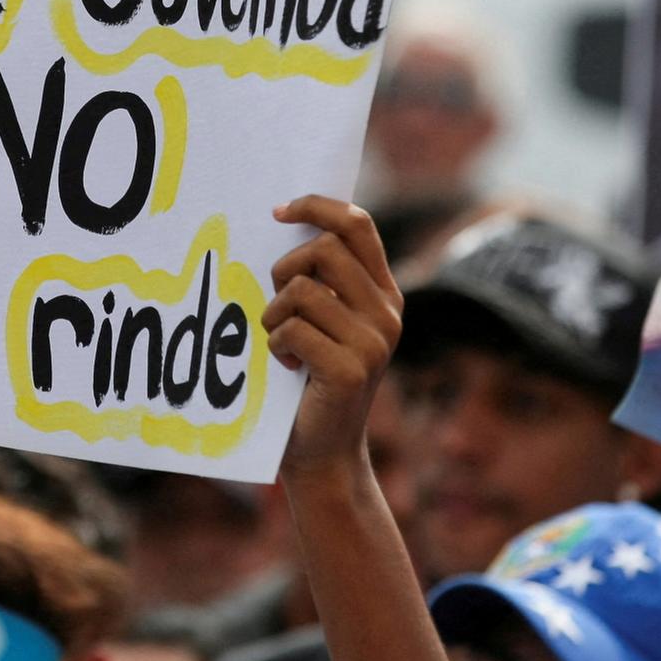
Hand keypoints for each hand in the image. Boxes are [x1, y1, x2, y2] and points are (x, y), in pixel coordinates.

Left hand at [265, 197, 402, 481]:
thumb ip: (320, 282)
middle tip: (276, 303)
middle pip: (324, 250)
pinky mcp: (350, 369)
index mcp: (384, 294)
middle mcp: (386, 313)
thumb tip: (282, 223)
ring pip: (301, 291)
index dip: (316, 207)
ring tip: (281, 341)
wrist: (323, 453)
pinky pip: (292, 329)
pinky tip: (289, 366)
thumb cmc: (310, 382)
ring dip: (274, 315)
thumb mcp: (324, 323)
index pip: (357, 224)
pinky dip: (276, 345)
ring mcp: (373, 342)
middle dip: (284, 269)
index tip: (278, 211)